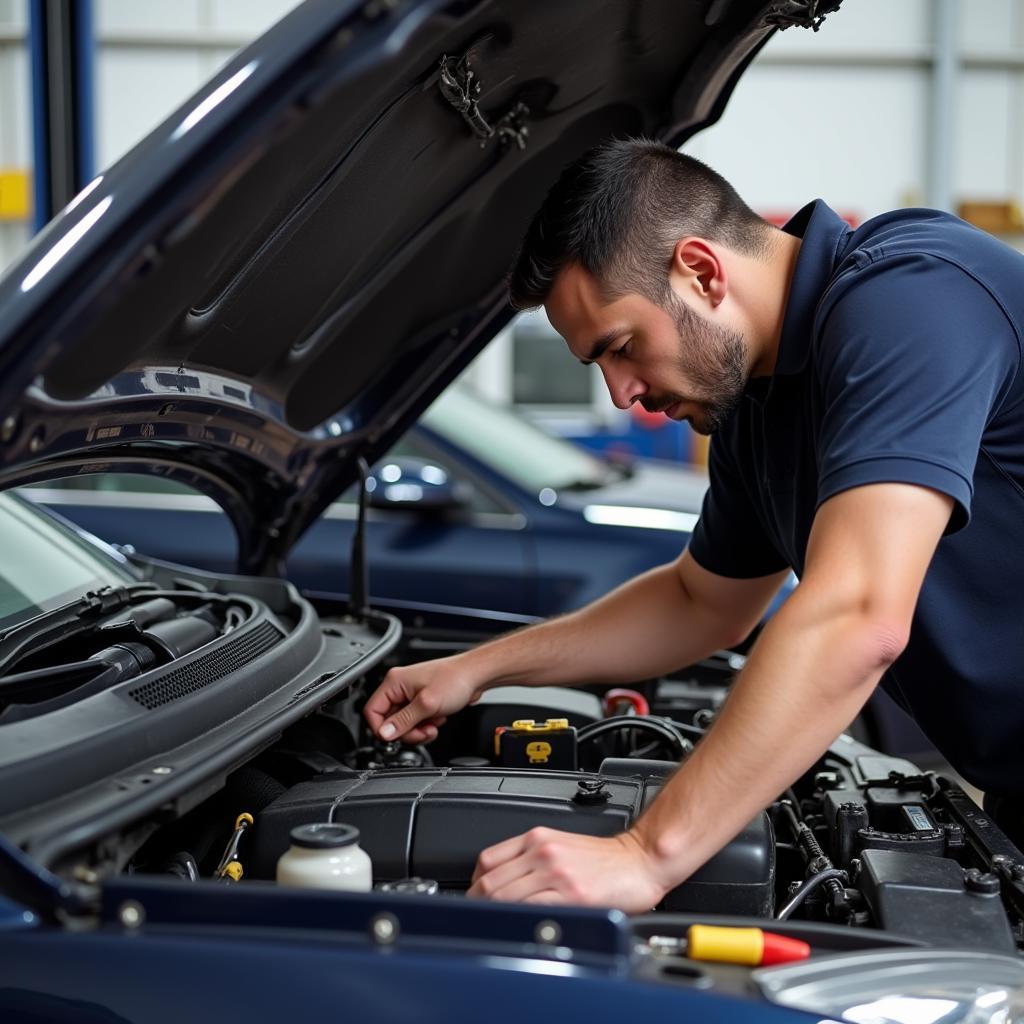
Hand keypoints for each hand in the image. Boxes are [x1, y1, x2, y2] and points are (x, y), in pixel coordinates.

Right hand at [363, 655, 480, 743]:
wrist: (476, 675)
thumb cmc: (455, 679)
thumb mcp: (426, 704)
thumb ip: (403, 721)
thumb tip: (384, 734)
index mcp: (394, 682)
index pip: (372, 711)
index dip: (382, 729)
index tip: (395, 738)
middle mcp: (399, 687)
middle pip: (388, 720)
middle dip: (407, 731)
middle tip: (422, 731)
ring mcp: (410, 694)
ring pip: (403, 723)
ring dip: (418, 729)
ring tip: (433, 723)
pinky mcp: (421, 701)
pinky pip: (415, 720)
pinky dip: (425, 724)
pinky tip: (437, 718)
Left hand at [467, 827, 669, 912]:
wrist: (640, 860)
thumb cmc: (605, 860)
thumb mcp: (559, 847)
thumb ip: (530, 861)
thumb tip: (498, 888)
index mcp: (536, 838)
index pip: (487, 860)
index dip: (473, 885)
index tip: (474, 901)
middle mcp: (542, 850)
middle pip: (490, 881)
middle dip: (477, 906)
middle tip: (479, 921)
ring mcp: (556, 871)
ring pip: (505, 896)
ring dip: (494, 916)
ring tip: (496, 928)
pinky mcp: (572, 893)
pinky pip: (532, 908)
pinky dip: (520, 920)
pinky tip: (521, 927)